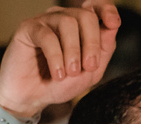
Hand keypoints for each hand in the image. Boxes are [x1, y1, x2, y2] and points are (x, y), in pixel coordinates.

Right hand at [0, 2, 120, 118]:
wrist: (32, 97)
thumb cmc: (60, 84)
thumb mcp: (90, 72)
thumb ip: (104, 50)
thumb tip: (112, 26)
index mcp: (81, 27)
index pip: (96, 7)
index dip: (106, 10)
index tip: (113, 23)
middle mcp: (64, 18)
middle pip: (86, 16)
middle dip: (92, 43)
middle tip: (88, 67)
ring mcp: (45, 21)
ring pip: (67, 22)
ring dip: (73, 51)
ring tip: (70, 74)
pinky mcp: (28, 28)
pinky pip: (47, 36)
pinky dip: (56, 57)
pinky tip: (58, 74)